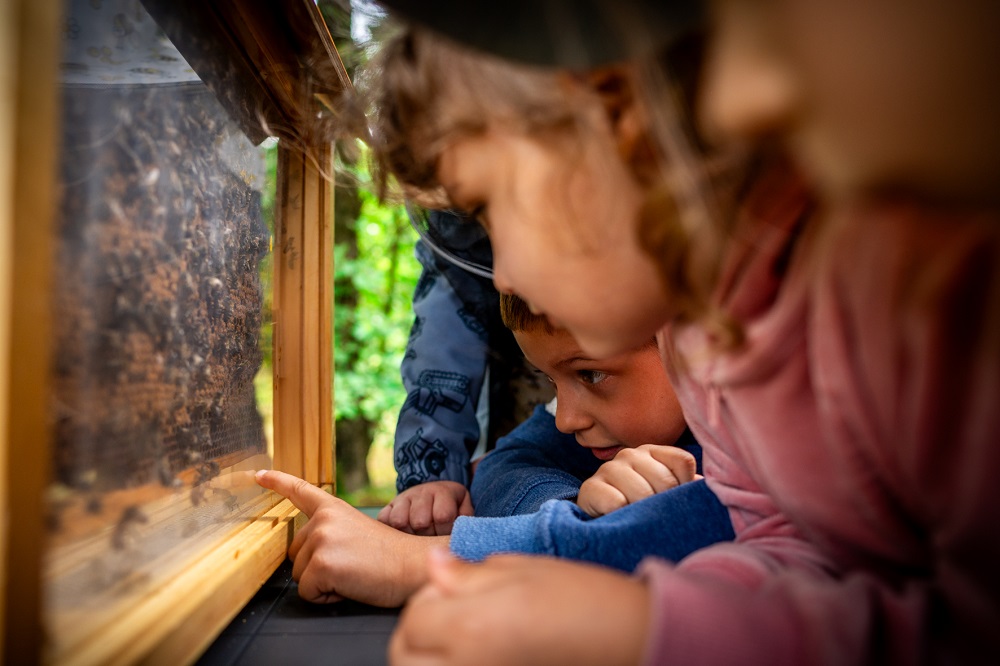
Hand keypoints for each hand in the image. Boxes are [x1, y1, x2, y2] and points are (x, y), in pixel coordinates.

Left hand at [255, 470, 446, 606]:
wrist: (413, 565)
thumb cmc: (390, 556)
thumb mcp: (357, 531)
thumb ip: (331, 533)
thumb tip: (309, 551)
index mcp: (333, 509)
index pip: (300, 491)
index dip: (276, 481)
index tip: (258, 474)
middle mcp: (323, 520)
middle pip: (295, 555)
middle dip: (317, 568)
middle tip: (351, 565)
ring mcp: (321, 540)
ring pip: (300, 576)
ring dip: (323, 583)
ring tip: (353, 574)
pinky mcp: (322, 564)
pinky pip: (308, 593)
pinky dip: (327, 597)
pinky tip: (350, 586)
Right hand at [377, 481, 473, 535]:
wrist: (432, 494)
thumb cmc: (451, 508)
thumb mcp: (463, 509)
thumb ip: (466, 520)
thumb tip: (460, 534)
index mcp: (443, 492)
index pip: (443, 515)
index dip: (444, 530)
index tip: (445, 533)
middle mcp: (421, 492)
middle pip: (420, 521)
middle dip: (427, 534)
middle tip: (431, 536)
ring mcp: (403, 498)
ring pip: (400, 522)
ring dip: (409, 534)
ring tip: (417, 536)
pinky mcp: (388, 507)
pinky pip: (384, 521)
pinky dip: (392, 531)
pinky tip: (403, 533)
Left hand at [389, 551, 648, 665]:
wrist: (631, 640)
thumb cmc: (586, 601)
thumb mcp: (525, 572)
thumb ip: (469, 575)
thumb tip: (432, 566)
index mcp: (472, 627)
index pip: (414, 620)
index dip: (427, 600)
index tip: (449, 591)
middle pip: (407, 660)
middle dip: (417, 636)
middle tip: (447, 618)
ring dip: (429, 657)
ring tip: (462, 639)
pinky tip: (480, 652)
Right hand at [577, 444, 698, 516]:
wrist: (599, 519)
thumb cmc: (638, 506)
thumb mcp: (663, 493)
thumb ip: (685, 487)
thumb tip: (706, 489)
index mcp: (652, 452)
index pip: (683, 461)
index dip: (685, 487)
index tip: (675, 501)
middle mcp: (630, 454)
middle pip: (665, 481)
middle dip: (664, 505)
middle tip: (655, 516)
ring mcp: (609, 468)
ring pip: (643, 493)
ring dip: (643, 512)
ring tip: (638, 517)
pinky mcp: (591, 487)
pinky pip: (617, 503)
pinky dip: (623, 514)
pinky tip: (620, 516)